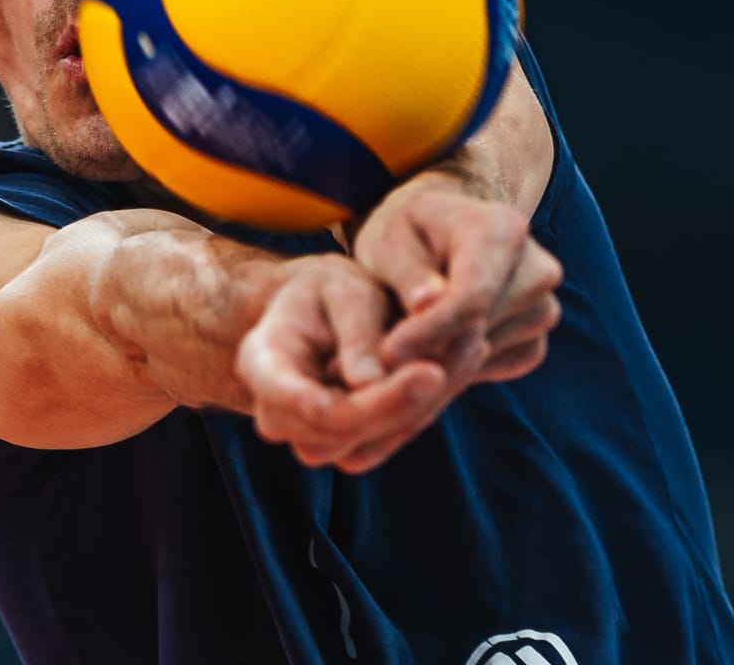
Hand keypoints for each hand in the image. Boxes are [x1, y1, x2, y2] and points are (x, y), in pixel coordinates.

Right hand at [233, 255, 448, 474]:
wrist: (332, 311)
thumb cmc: (331, 289)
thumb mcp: (342, 288)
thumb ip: (355, 333)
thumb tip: (368, 384)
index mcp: (261, 360)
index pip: (281, 391)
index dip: (312, 399)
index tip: (346, 396)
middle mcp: (278, 410)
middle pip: (331, 429)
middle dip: (391, 403)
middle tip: (446, 359)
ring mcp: (311, 436)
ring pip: (365, 445)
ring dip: (420, 405)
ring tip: (472, 342)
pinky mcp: (350, 445)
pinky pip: (390, 440)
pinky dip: (431, 404)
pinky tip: (468, 355)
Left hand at [351, 179, 562, 387]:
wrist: (438, 243)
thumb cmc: (409, 236)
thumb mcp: (390, 241)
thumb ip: (407, 272)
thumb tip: (426, 304)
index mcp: (503, 229)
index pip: (472, 296)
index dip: (429, 330)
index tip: (388, 353)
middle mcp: (538, 269)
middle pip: (482, 329)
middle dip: (429, 349)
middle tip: (382, 354)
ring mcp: (544, 307)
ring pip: (488, 353)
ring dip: (442, 357)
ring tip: (403, 340)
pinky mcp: (535, 341)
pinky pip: (495, 368)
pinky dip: (463, 366)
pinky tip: (436, 344)